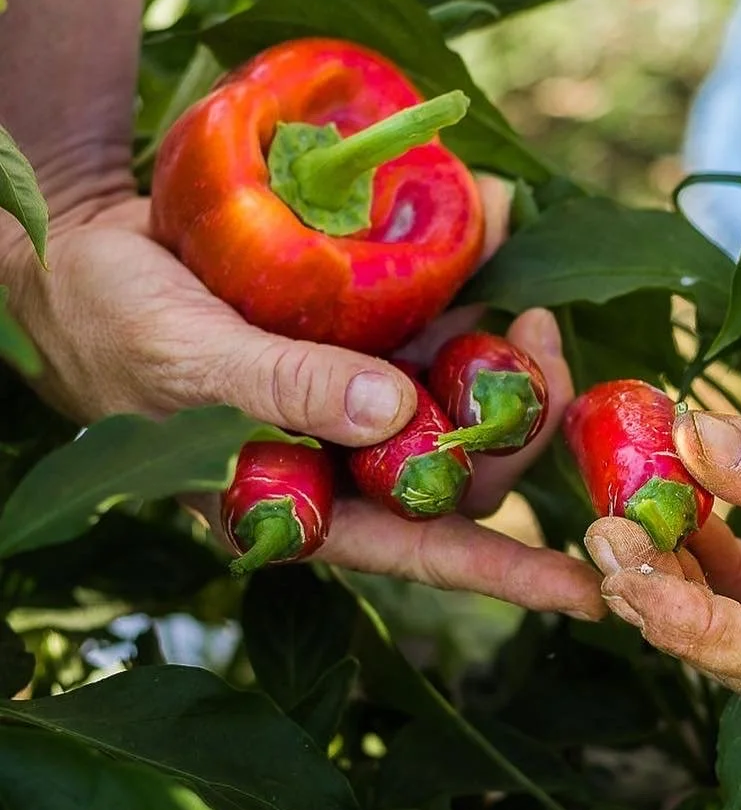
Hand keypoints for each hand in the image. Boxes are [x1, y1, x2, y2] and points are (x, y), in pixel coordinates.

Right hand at [1, 178, 600, 619]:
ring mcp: (362, 382)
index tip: (588, 588)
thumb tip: (393, 415)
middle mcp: (346, 448)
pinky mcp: (366, 320)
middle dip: (521, 415)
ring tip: (530, 295)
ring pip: (466, 386)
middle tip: (542, 338)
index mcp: (304, 497)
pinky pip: (440, 309)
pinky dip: (472, 269)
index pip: (416, 545)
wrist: (83, 245)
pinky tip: (491, 220)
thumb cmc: (115, 325)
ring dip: (509, 346)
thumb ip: (285, 389)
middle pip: (465, 460)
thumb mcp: (192, 360)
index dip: (503, 571)